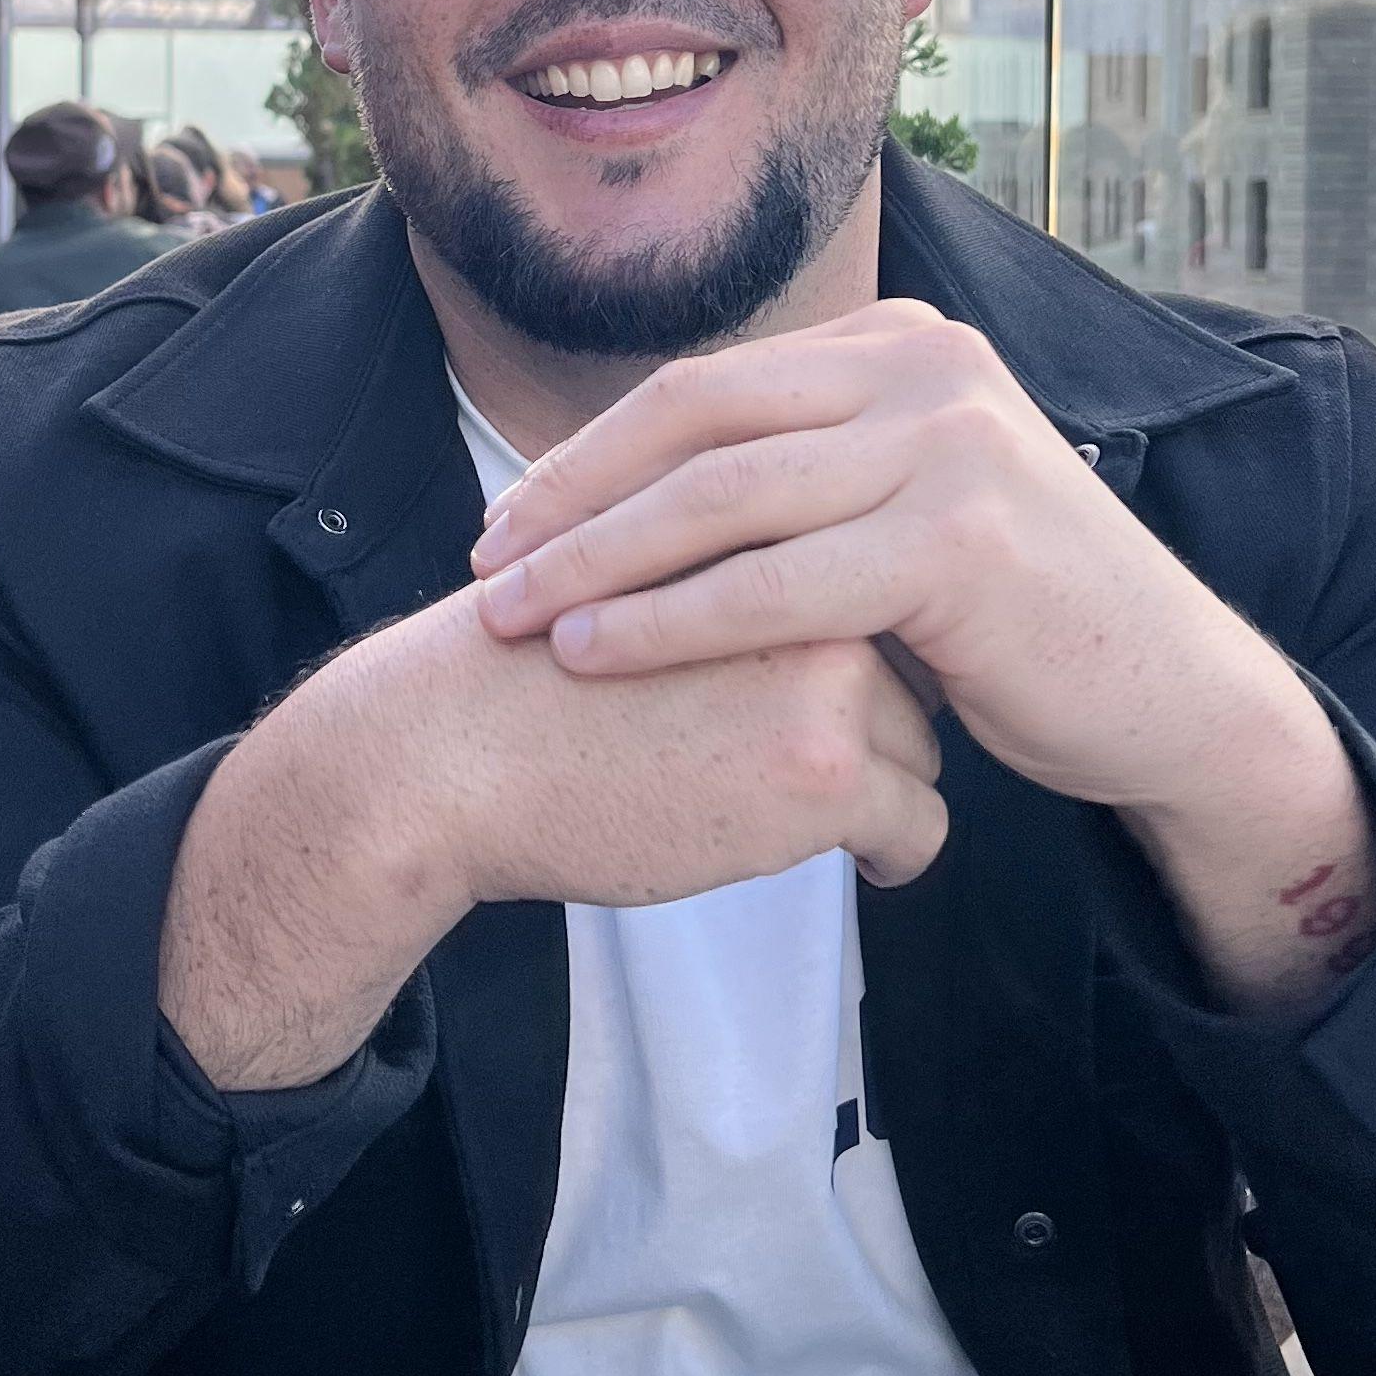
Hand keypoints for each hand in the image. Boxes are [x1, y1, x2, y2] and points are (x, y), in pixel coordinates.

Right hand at [159, 583, 945, 1087]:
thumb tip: (827, 599)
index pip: (876, 580)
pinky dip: (890, 851)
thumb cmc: (532, 667)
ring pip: (923, 748)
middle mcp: (818, 582)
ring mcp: (829, 678)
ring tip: (793, 802)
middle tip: (802, 750)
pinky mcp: (822, 774)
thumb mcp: (648, 570)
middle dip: (880, 710)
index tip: (835, 681)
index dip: (857, 638)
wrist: (451, 749)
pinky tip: (840, 855)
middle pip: (915, 664)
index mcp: (774, 521)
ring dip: (878, 782)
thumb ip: (738, 566)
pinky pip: (919, 829)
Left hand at [464, 302, 1375, 1014]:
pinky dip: (667, 619)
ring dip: (595, 558)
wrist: (1167, 696)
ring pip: (720, 496)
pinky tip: (593, 651)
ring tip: (507, 612)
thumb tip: (644, 493)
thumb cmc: (1018, 621)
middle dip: (571, 494)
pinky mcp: (959, 537)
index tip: (508, 517)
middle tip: (483, 560)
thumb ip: (807, 477)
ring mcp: (949, 442)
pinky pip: (772, 582)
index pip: (707, 385)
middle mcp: (927, 366)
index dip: (591, 451)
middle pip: (695, 420)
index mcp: (904, 344)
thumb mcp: (906, 509)